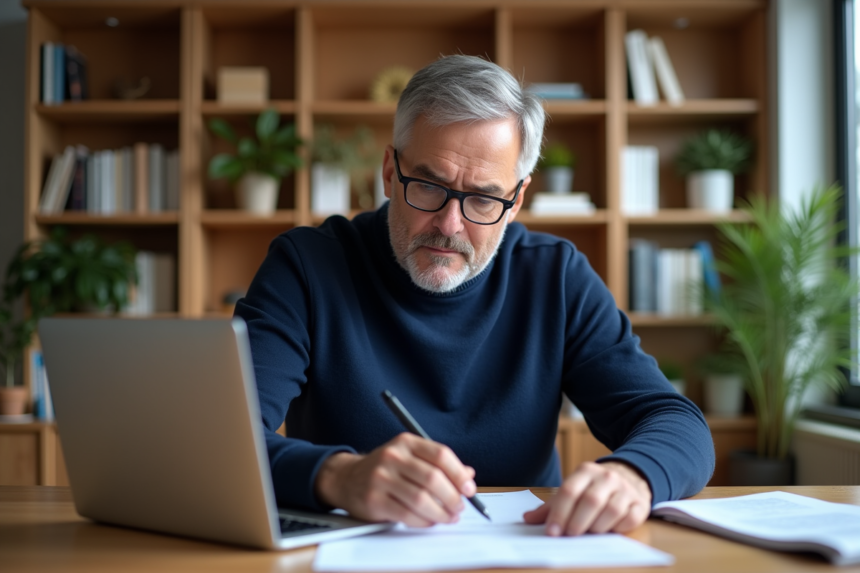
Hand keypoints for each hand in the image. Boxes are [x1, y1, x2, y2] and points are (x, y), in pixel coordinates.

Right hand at [314, 432, 476, 526]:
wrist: (346, 478)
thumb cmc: (385, 469)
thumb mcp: (410, 457)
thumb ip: (438, 465)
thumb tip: (468, 475)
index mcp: (406, 442)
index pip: (440, 454)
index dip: (459, 474)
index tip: (469, 489)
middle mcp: (393, 456)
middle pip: (433, 478)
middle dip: (452, 497)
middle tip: (459, 507)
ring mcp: (381, 477)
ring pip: (421, 499)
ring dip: (440, 512)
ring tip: (448, 517)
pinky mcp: (374, 499)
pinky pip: (406, 514)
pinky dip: (424, 521)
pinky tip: (429, 521)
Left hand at [523, 461, 651, 535]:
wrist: (630, 477)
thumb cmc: (593, 489)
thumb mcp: (573, 490)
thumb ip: (551, 506)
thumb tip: (527, 519)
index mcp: (585, 471)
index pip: (569, 491)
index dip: (559, 513)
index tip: (552, 532)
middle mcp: (606, 477)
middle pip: (590, 501)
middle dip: (577, 522)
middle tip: (569, 536)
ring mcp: (625, 489)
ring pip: (611, 511)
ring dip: (596, 527)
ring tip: (588, 534)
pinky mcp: (640, 504)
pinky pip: (629, 519)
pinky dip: (617, 529)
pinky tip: (609, 531)